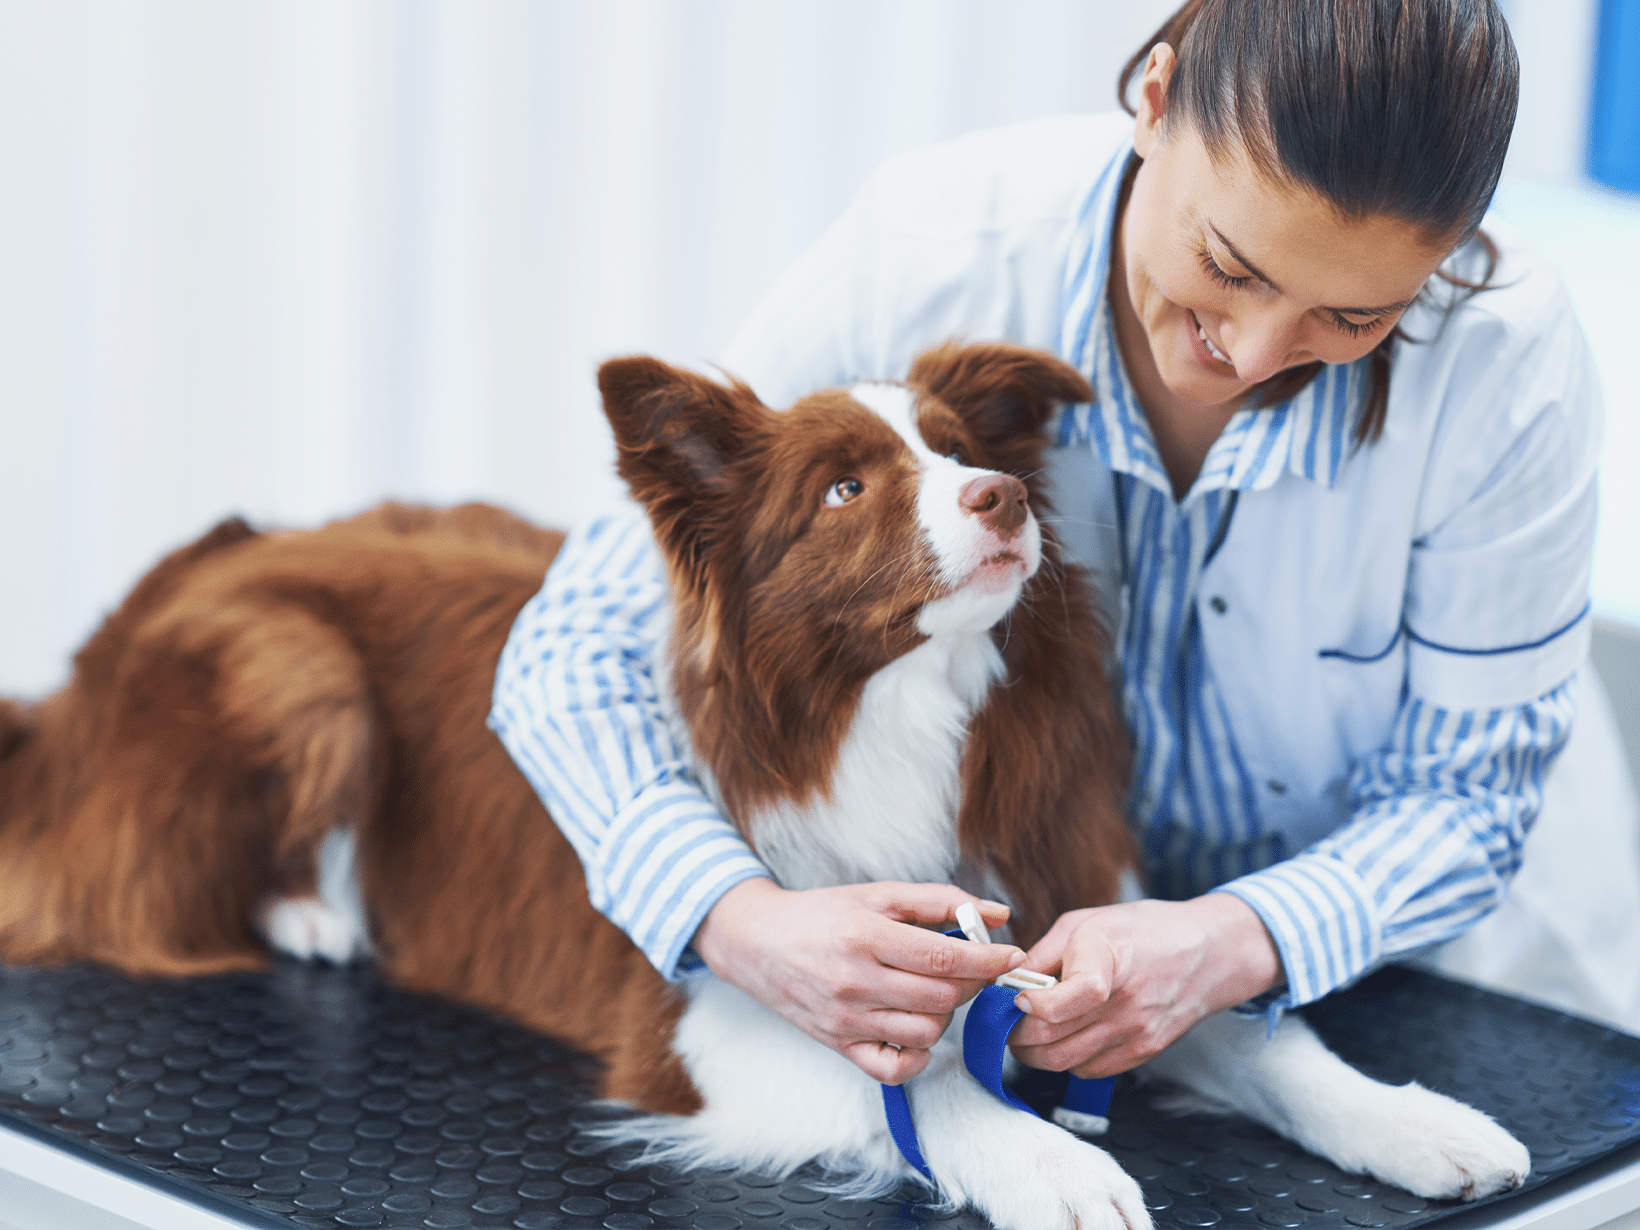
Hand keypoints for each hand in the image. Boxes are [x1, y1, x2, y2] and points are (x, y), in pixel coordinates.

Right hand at [692, 878, 1027, 1083]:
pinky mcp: (839, 1045)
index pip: (943, 958)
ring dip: (947, 1014)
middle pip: (942, 998)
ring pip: (926, 1032)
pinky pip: (894, 1068)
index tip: (1010, 955)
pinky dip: (918, 1054)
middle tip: (975, 968)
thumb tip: (997, 912)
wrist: (758, 943)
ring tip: (938, 991)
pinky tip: (917, 1026)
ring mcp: (846, 1019)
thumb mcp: (878, 894)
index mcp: (865, 936)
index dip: (987, 959)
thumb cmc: (822, 914)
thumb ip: (939, 900)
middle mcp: (854, 981)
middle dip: (973, 983)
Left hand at [1008, 893, 1282, 1077]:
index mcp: (1108, 960)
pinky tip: (1064, 1036)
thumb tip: (1006, 982)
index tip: (1017, 997)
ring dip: (1035, 1052)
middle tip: (1006, 1019)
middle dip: (1015, 1034)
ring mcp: (1136, 1032)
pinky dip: (1066, 1060)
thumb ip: (1043, 954)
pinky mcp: (1144, 1052)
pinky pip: (1088, 1070)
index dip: (1033, 1004)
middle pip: (1052, 1039)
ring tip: (1028, 1030)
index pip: (1070, 999)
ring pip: (1064, 1063)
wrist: (1206, 954)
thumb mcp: (1086, 922)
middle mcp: (1125, 1002)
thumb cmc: (1141, 931)